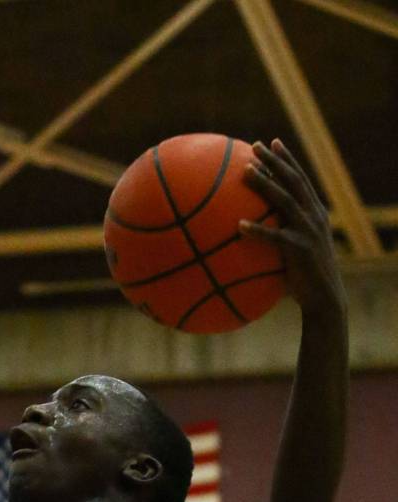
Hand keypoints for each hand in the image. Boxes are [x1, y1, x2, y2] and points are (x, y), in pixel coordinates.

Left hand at [241, 139, 345, 317]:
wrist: (324, 298)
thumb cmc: (303, 277)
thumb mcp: (292, 251)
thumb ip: (276, 237)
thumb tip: (243, 234)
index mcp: (314, 212)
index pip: (299, 178)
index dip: (287, 159)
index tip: (272, 141)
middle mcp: (314, 216)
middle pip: (293, 180)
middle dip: (275, 161)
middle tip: (255, 146)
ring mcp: (308, 231)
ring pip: (285, 200)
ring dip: (265, 184)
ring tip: (246, 172)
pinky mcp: (300, 250)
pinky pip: (275, 237)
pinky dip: (258, 230)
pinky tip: (239, 225)